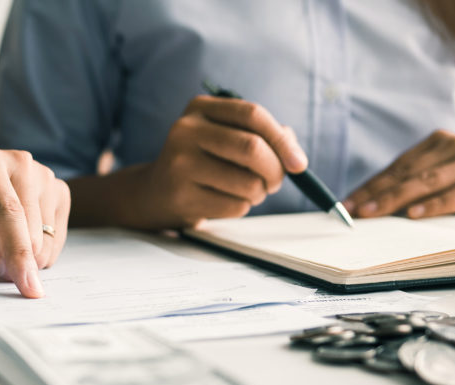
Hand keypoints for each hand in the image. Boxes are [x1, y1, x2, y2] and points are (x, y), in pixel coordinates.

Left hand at [0, 142, 70, 298]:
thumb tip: (10, 271)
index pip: (7, 212)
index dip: (18, 252)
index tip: (29, 287)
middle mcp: (18, 162)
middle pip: (32, 231)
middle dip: (7, 255)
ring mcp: (43, 175)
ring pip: (47, 241)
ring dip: (18, 253)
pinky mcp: (58, 192)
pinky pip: (55, 242)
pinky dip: (34, 251)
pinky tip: (12, 232)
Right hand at [129, 95, 307, 228]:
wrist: (155, 191)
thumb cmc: (202, 161)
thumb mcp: (225, 137)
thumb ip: (262, 136)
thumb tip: (294, 154)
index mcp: (200, 108)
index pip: (252, 115)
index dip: (282, 140)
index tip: (299, 164)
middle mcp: (186, 130)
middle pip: (252, 148)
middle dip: (275, 171)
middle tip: (275, 182)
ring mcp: (180, 163)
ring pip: (248, 182)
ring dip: (259, 192)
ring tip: (246, 191)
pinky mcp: (181, 195)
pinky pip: (235, 206)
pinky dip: (242, 207)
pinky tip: (224, 200)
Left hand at [344, 130, 454, 218]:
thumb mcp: (448, 175)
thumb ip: (418, 183)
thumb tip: (372, 204)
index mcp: (438, 143)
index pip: (396, 167)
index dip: (369, 186)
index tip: (346, 204)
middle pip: (407, 174)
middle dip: (376, 194)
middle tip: (353, 212)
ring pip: (428, 182)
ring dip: (396, 199)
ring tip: (374, 214)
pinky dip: (436, 205)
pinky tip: (415, 214)